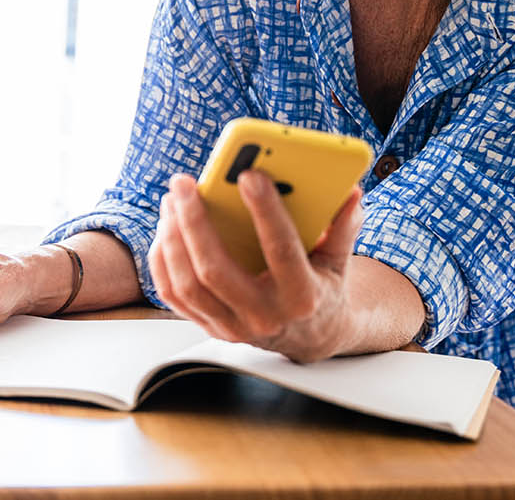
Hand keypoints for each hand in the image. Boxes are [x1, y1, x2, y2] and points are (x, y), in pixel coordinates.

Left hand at [148, 171, 363, 362]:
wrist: (311, 338)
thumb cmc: (322, 290)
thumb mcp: (339, 261)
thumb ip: (343, 227)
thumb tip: (351, 194)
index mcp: (302, 296)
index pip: (281, 250)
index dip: (266, 211)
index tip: (248, 175)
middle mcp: (264, 316)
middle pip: (216, 270)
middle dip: (195, 222)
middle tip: (185, 184)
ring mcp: (233, 327)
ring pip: (188, 284)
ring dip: (173, 239)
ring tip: (172, 202)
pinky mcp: (211, 328)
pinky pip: (174, 296)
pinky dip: (163, 261)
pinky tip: (166, 230)